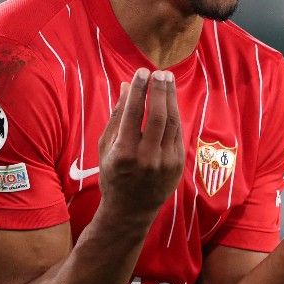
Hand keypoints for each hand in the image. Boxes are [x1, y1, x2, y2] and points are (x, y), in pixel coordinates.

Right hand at [97, 69, 184, 223]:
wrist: (130, 210)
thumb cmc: (113, 175)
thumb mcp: (106, 148)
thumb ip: (117, 117)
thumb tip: (126, 87)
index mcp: (124, 153)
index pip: (133, 113)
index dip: (139, 89)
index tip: (141, 72)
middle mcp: (146, 157)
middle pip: (157, 115)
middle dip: (159, 90)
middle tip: (160, 73)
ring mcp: (165, 162)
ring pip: (172, 122)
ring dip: (171, 98)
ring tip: (168, 80)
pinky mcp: (178, 165)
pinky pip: (178, 133)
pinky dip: (175, 114)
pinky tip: (171, 100)